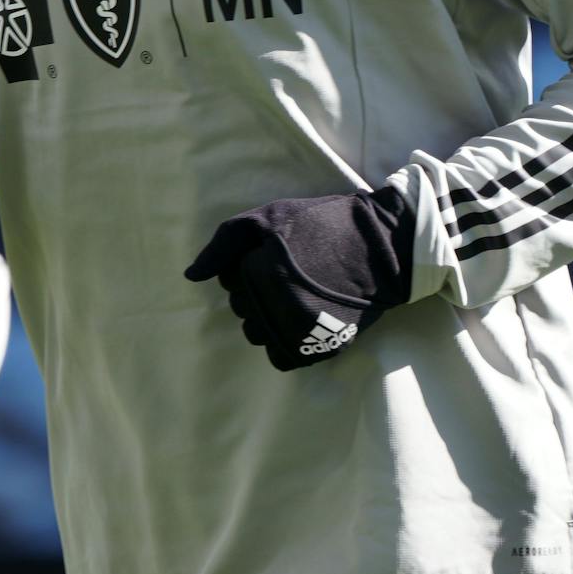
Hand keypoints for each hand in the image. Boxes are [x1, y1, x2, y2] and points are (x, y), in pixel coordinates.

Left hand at [185, 189, 414, 371]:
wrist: (380, 247)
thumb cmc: (322, 224)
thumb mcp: (270, 216)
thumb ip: (224, 243)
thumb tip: (192, 276)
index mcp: (261, 271)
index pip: (228, 280)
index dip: (246, 264)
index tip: (272, 254)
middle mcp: (277, 304)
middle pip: (240, 307)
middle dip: (255, 290)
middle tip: (287, 273)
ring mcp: (299, 329)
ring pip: (256, 334)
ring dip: (266, 317)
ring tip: (293, 296)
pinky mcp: (319, 347)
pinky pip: (279, 358)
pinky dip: (283, 343)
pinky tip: (298, 321)